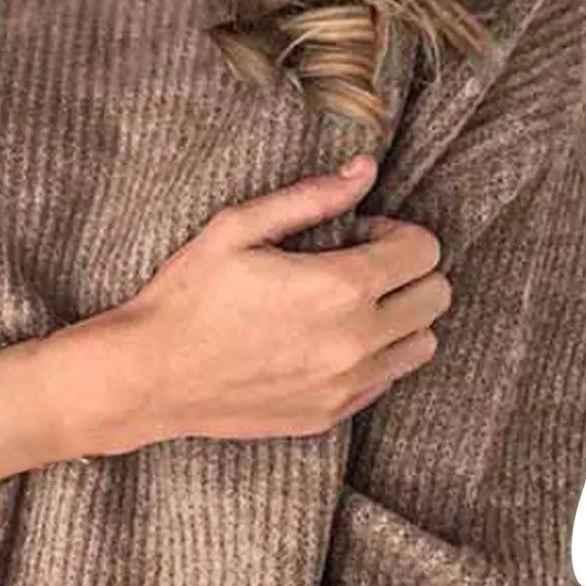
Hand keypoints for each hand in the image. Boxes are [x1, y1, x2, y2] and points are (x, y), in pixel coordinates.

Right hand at [103, 156, 451, 450]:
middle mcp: (355, 342)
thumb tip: (364, 170)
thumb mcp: (237, 229)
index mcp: (339, 288)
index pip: (424, 251)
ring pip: (422, 346)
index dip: (396, 231)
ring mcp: (346, 385)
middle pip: (436, 297)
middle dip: (409, 272)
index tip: (360, 233)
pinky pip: (386, 381)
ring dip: (401, 319)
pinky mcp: (330, 415)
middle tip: (361, 267)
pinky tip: (327, 343)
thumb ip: (310, 198)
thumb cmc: (187, 297)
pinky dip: (374, 357)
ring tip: (352, 308)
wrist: (149, 377)